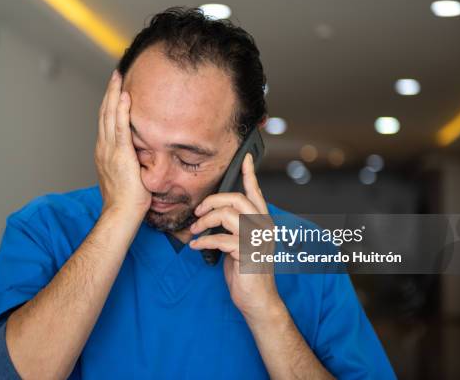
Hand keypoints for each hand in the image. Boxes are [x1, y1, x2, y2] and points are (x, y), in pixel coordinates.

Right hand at [95, 70, 150, 215]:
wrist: (121, 213)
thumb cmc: (127, 201)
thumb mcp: (126, 175)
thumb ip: (129, 161)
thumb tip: (139, 154)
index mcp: (104, 152)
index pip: (106, 122)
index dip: (109, 104)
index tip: (115, 90)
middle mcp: (103, 148)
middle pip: (104, 113)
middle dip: (110, 92)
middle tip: (115, 75)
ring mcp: (110, 151)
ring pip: (109, 116)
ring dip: (114, 95)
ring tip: (118, 77)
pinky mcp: (120, 155)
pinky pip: (120, 128)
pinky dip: (121, 110)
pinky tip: (125, 96)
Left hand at [189, 153, 281, 319]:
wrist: (258, 301)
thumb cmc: (246, 272)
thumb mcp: (240, 244)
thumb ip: (233, 227)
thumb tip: (212, 215)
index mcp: (262, 222)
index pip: (256, 193)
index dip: (249, 174)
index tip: (245, 158)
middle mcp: (263, 228)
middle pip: (237, 199)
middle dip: (213, 200)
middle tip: (198, 211)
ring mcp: (256, 240)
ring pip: (227, 215)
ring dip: (205, 221)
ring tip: (196, 231)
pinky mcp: (247, 254)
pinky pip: (221, 239)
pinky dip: (204, 241)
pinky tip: (196, 246)